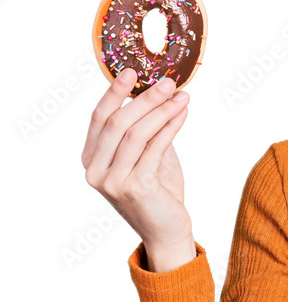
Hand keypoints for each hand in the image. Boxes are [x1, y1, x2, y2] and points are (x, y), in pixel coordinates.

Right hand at [81, 68, 192, 251]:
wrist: (167, 232)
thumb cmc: (158, 193)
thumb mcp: (146, 157)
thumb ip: (144, 131)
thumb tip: (156, 94)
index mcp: (91, 160)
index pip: (99, 118)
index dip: (114, 93)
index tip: (131, 70)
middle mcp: (96, 171)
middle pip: (117, 123)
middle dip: (144, 99)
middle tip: (168, 82)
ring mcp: (113, 182)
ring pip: (136, 134)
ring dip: (162, 111)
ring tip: (182, 96)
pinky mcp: (136, 189)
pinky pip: (154, 149)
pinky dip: (170, 128)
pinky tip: (182, 114)